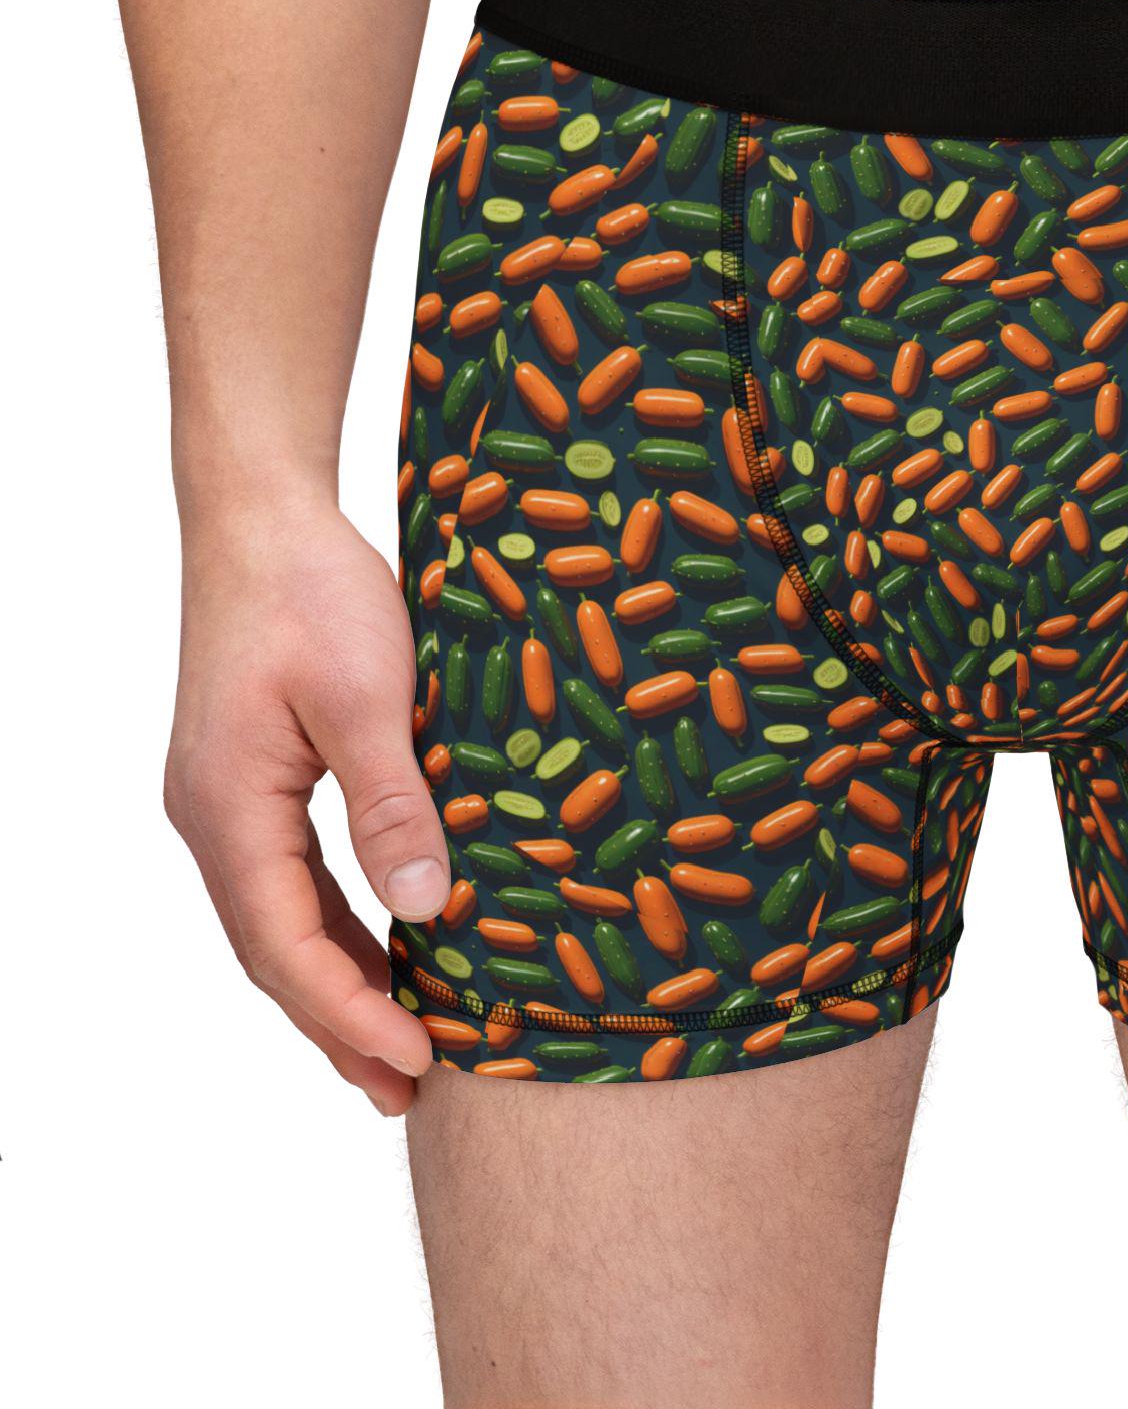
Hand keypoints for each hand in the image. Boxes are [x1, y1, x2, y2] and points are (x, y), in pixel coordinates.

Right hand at [164, 494, 446, 1112]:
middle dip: (341, 1023)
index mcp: (231, 810)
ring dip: (341, 982)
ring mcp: (229, 801)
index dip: (351, 1011)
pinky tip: (388, 947)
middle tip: (409, 1090)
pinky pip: (294, 878)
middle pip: (276, 952)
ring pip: (283, 921)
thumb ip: (394, 804)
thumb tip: (427, 910)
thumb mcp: (368, 696)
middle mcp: (216, 819)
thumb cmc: (314, 593)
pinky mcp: (255, 779)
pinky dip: (340, 925)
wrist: (264, 519)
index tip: (417, 1061)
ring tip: (401, 1048)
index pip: (287, 946)